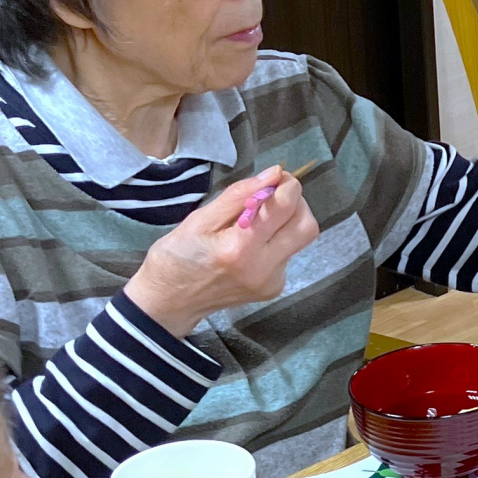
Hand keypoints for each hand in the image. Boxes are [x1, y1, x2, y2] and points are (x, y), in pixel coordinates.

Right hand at [124, 166, 316, 333]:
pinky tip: (252, 244)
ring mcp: (271, 282)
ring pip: (300, 241)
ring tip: (259, 219)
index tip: (277, 178)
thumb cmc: (177, 257)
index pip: (285, 207)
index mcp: (240, 248)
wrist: (170, 302)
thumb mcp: (199, 219)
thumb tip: (274, 174)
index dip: (287, 186)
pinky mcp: (274, 289)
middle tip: (273, 196)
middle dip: (296, 203)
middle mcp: (263, 268)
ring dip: (287, 222)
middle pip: (306, 226)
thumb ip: (239, 195)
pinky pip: (287, 255)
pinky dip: (277, 241)